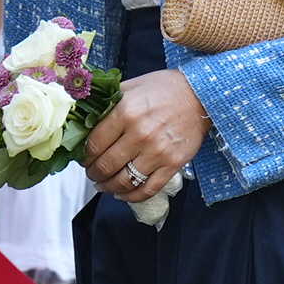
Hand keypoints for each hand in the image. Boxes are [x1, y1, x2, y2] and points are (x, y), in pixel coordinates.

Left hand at [83, 69, 209, 203]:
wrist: (200, 94)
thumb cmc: (164, 89)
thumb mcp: (131, 86)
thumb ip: (107, 103)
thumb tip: (83, 118)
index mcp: (126, 112)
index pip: (94, 144)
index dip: (85, 156)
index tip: (84, 159)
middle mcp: (140, 134)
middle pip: (106, 165)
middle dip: (94, 174)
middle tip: (92, 173)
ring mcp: (157, 151)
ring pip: (124, 181)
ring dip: (109, 187)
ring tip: (104, 185)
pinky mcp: (173, 164)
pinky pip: (148, 189)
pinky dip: (132, 196)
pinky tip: (123, 194)